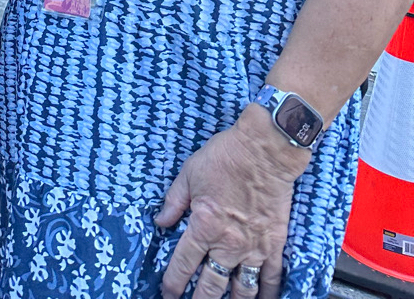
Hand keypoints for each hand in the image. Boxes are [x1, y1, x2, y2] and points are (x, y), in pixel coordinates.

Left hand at [157, 108, 306, 298]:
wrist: (264, 150)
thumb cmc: (225, 157)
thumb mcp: (189, 173)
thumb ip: (174, 201)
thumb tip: (160, 222)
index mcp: (204, 225)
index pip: (184, 263)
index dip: (174, 282)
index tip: (168, 293)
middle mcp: (228, 243)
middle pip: (212, 284)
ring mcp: (254, 247)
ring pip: (242, 289)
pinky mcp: (275, 244)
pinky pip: (272, 278)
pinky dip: (267, 295)